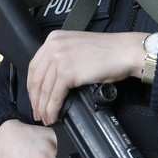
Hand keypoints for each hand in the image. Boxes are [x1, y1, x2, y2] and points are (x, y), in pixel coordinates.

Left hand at [27, 30, 146, 124]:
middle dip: (36, 99)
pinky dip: (52, 109)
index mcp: (54, 38)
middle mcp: (53, 46)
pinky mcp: (67, 72)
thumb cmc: (110, 51)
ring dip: (43, 108)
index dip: (33, 86)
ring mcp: (59, 58)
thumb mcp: (79, 47)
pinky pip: (54, 96)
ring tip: (46, 118)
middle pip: (36, 79)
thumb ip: (63, 57)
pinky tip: (53, 116)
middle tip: (38, 112)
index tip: (35, 97)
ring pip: (44, 90)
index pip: (35, 66)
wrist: (125, 52)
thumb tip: (53, 80)